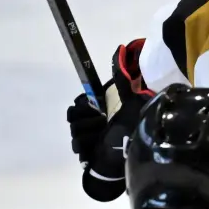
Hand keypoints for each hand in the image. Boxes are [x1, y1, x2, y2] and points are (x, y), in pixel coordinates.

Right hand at [67, 40, 151, 201]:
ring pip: (75, 129)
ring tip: (105, 136)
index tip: (98, 108)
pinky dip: (89, 144)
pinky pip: (77, 144)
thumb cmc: (134, 129)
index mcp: (99, 110)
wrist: (134, 157)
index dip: (86, 105)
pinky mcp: (84, 152)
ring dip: (91, 131)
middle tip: (104, 122)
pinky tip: (99, 146)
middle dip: (89, 119)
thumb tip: (121, 50)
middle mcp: (89, 122)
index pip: (79, 102)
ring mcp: (85, 137)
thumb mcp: (132, 101)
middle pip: (74, 115)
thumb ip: (124, 80)